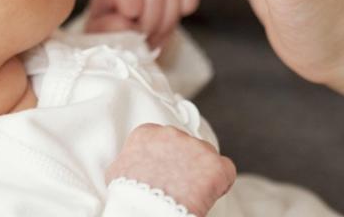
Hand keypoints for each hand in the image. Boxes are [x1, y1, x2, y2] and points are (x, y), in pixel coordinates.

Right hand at [106, 124, 235, 216]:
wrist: (145, 211)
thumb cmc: (128, 198)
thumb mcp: (117, 172)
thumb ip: (129, 161)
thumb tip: (131, 167)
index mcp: (147, 133)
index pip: (163, 139)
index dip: (167, 157)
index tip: (166, 171)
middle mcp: (172, 134)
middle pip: (186, 145)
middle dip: (184, 163)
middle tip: (178, 185)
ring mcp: (196, 148)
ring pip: (206, 156)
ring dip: (200, 172)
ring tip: (190, 194)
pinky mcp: (215, 165)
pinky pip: (226, 169)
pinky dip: (221, 182)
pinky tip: (208, 195)